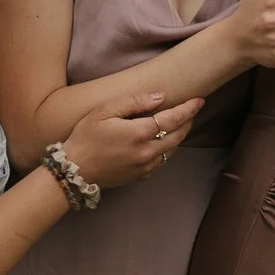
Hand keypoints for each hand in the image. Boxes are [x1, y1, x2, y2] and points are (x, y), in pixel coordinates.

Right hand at [60, 89, 207, 189]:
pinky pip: (161, 161)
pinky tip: (161, 141)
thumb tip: (161, 98)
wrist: (75, 170)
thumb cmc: (86, 136)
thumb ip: (135, 101)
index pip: (174, 118)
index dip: (189, 109)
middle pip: (178, 135)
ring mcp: (146, 166)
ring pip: (172, 149)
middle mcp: (148, 152)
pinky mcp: (141, 176)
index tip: (199, 100)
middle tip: (191, 110)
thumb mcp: (105, 110)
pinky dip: (166, 149)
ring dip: (179, 135)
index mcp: (140, 133)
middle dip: (188, 121)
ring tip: (179, 123)